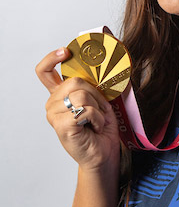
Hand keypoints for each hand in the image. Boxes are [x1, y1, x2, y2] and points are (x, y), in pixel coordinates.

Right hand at [36, 48, 120, 171]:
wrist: (104, 155)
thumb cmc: (101, 130)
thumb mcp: (98, 101)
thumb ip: (90, 86)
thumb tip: (98, 66)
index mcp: (60, 96)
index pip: (45, 71)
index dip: (52, 58)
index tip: (66, 51)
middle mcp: (53, 104)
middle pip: (76, 81)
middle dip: (96, 95)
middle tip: (99, 111)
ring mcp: (54, 115)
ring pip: (82, 94)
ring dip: (98, 109)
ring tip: (96, 122)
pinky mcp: (61, 125)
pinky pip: (85, 109)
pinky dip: (97, 118)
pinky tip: (95, 128)